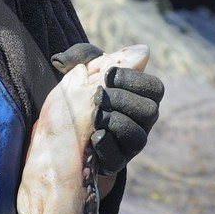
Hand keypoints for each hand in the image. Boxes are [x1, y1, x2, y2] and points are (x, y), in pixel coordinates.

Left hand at [50, 43, 163, 174]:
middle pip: (151, 112)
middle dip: (123, 100)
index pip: (155, 89)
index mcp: (138, 98)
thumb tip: (142, 50)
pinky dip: (106, 144)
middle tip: (98, 96)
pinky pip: (118, 158)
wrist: (59, 132)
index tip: (109, 76)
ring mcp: (128, 145)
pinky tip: (93, 135)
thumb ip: (97, 56)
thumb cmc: (74, 96)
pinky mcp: (114, 162)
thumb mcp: (80, 73)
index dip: (135, 80)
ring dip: (115, 121)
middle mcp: (140, 123)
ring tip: (94, 115)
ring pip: (138, 137)